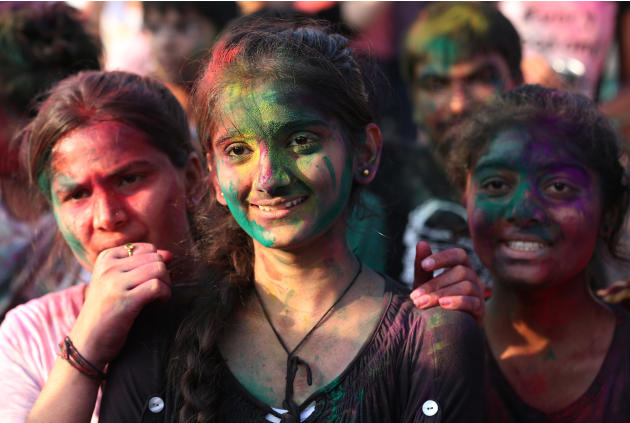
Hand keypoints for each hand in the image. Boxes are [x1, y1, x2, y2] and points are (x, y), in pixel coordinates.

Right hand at [68, 243, 171, 368]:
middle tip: (156, 294)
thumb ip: (143, 266)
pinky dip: (164, 296)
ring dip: (166, 286)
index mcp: (106, 258)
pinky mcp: (124, 300)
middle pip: (156, 258)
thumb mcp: (120, 283)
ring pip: (159, 270)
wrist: (86, 344)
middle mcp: (108, 267)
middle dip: (164, 276)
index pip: (147, 248)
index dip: (155, 265)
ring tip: (156, 300)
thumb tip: (169, 254)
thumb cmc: (108, 313)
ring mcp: (114, 282)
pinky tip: (157, 306)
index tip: (148, 283)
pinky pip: (157, 287)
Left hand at [410, 241, 484, 324]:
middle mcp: (473, 278)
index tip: (424, 265)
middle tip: (414, 296)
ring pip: (466, 286)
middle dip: (435, 284)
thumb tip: (421, 242)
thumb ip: (422, 267)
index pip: (458, 255)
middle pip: (460, 272)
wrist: (444, 328)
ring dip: (441, 294)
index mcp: (461, 267)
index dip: (442, 258)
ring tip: (422, 303)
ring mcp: (479, 294)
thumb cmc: (433, 301)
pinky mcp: (480, 311)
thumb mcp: (424, 284)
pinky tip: (442, 306)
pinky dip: (457, 302)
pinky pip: (473, 302)